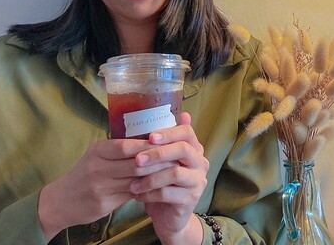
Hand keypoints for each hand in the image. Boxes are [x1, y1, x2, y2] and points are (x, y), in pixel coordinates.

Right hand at [38, 138, 167, 239]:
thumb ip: (119, 149)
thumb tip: (150, 139)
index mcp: (98, 150)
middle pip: (134, 163)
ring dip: (155, 175)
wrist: (60, 201)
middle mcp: (98, 167)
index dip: (148, 145)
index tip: (167, 142)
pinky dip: (146, 189)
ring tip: (172, 171)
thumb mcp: (97, 155)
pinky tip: (158, 186)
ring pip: (135, 179)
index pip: (128, 146)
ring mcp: (100, 186)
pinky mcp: (104, 203)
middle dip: (157, 160)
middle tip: (177, 157)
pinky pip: (131, 194)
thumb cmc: (84, 174)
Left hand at [129, 112, 208, 243]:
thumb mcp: (162, 162)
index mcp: (194, 149)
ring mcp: (198, 181)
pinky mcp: (191, 200)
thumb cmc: (163, 184)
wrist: (170, 218)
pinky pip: (168, 193)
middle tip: (137, 160)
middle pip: (183, 149)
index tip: (150, 136)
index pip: (187, 132)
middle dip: (158, 153)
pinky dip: (150, 193)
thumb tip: (154, 116)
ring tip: (132, 183)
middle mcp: (200, 162)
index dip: (169, 132)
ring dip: (150, 177)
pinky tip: (137, 195)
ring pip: (174, 172)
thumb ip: (161, 143)